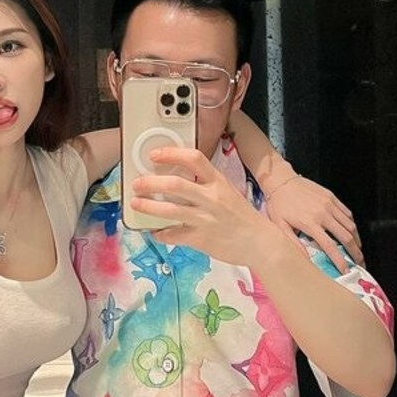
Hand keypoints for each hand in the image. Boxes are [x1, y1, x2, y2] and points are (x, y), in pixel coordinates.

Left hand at [131, 147, 273, 265]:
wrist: (260, 243)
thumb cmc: (242, 216)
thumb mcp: (228, 191)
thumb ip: (206, 184)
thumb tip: (178, 180)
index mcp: (218, 182)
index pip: (194, 158)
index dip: (172, 154)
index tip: (154, 155)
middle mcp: (211, 198)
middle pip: (175, 184)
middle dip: (150, 182)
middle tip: (137, 183)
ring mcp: (205, 219)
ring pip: (170, 210)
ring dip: (148, 206)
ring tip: (136, 203)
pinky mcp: (201, 239)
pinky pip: (174, 235)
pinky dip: (161, 233)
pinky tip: (154, 231)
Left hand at [264, 173, 362, 273]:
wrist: (281, 181)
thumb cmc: (278, 204)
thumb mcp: (279, 225)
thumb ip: (293, 242)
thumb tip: (305, 259)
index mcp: (310, 224)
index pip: (330, 246)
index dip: (340, 260)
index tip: (346, 270)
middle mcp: (323, 214)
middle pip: (346, 236)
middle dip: (355, 252)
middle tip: (359, 262)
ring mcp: (329, 204)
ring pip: (350, 225)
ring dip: (356, 239)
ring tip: (357, 249)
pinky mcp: (331, 196)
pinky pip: (346, 212)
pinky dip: (352, 224)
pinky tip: (351, 231)